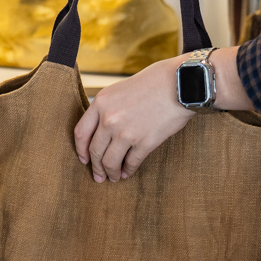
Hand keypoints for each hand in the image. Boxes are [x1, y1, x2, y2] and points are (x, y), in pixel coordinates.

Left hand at [74, 56, 193, 182]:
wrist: (180, 84)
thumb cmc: (154, 82)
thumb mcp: (120, 89)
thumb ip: (108, 108)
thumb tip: (100, 130)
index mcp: (101, 103)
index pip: (81, 133)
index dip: (81, 150)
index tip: (84, 160)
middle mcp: (109, 119)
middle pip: (95, 152)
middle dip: (96, 168)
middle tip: (98, 177)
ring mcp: (126, 132)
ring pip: (110, 162)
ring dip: (111, 173)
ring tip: (114, 177)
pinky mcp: (144, 143)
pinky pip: (131, 163)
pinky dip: (128, 170)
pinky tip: (128, 172)